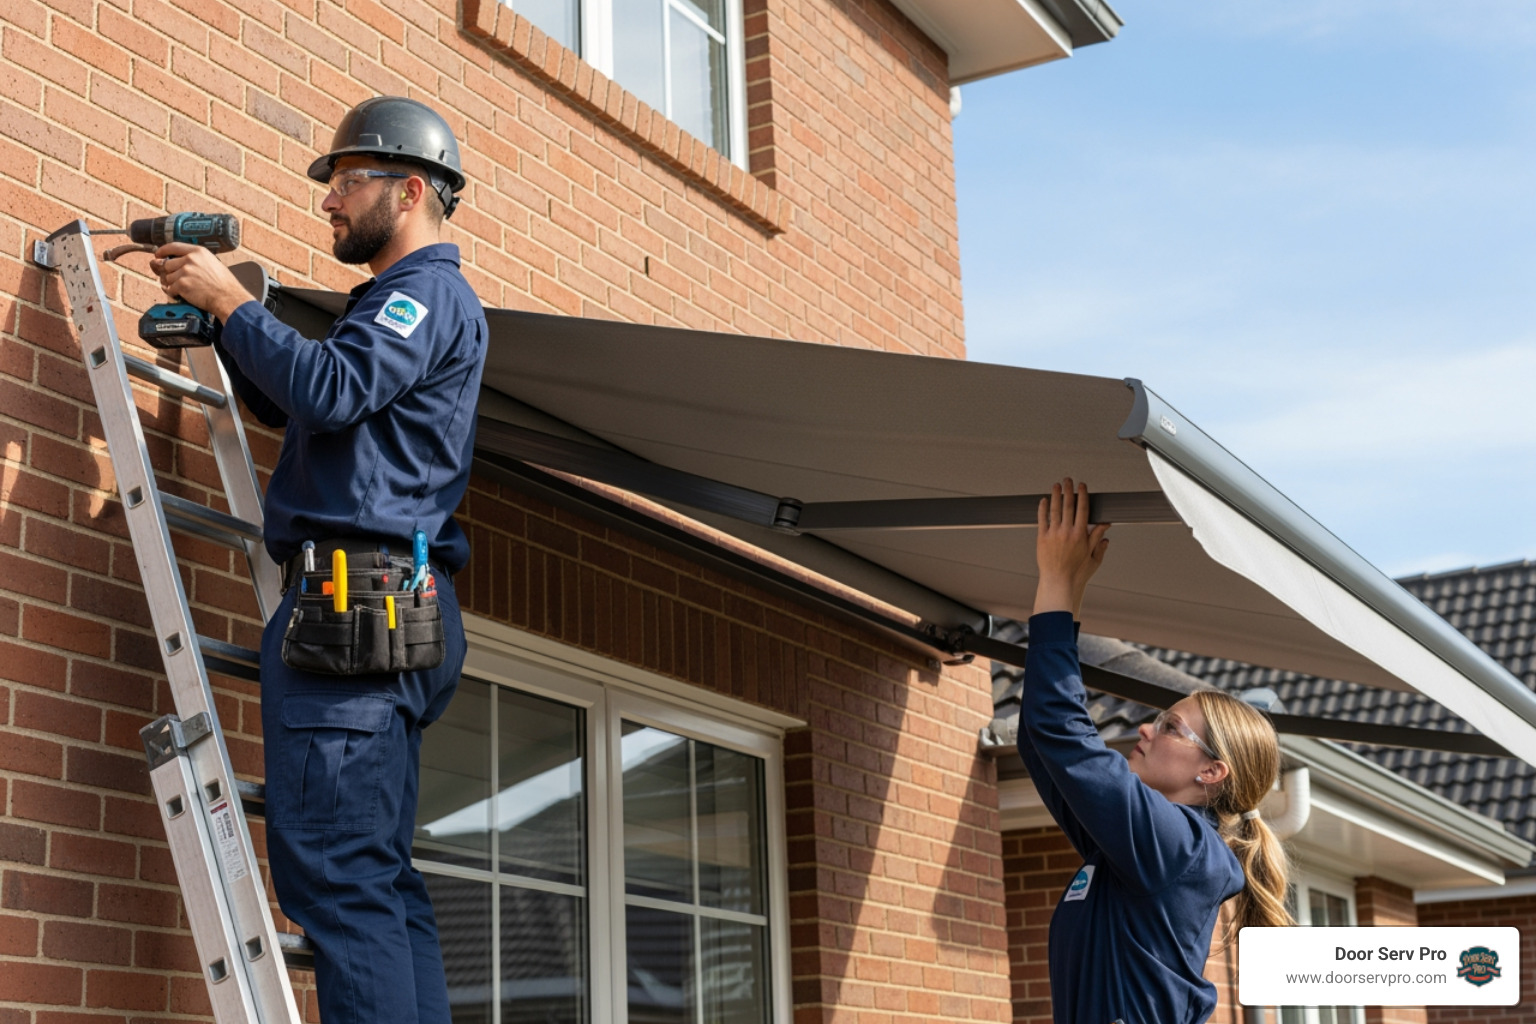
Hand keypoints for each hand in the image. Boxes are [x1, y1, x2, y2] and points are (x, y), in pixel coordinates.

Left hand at [150, 243, 253, 322]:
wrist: (228, 298)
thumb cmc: (224, 284)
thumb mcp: (212, 263)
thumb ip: (195, 260)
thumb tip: (175, 262)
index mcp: (198, 252)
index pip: (173, 246)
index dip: (163, 251)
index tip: (158, 255)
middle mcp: (190, 259)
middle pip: (167, 263)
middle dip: (168, 272)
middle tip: (174, 278)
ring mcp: (185, 272)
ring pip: (167, 277)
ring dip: (171, 284)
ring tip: (183, 288)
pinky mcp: (182, 285)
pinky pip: (169, 288)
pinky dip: (173, 293)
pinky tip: (181, 294)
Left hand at [1033, 478, 1110, 616]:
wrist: (1059, 582)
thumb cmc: (1078, 573)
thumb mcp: (1094, 557)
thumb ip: (1098, 540)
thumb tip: (1105, 526)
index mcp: (1081, 535)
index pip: (1083, 510)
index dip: (1083, 496)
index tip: (1082, 486)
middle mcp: (1067, 532)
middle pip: (1068, 506)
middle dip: (1069, 491)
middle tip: (1069, 480)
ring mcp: (1053, 534)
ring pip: (1055, 510)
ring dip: (1056, 495)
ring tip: (1057, 485)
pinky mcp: (1042, 539)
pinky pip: (1042, 520)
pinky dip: (1043, 509)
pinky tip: (1044, 500)